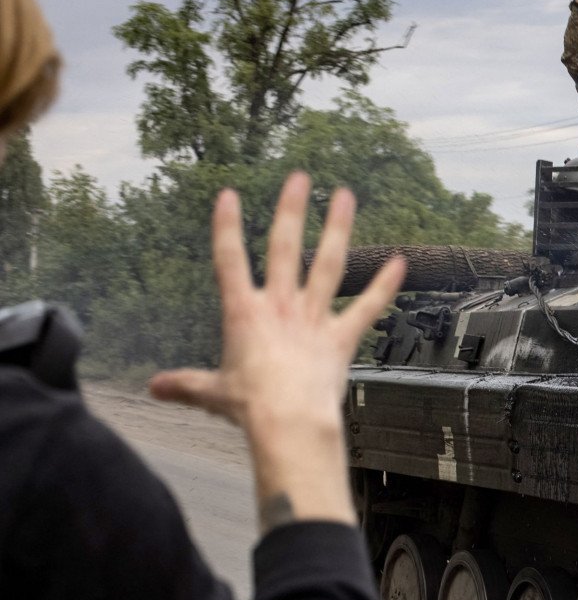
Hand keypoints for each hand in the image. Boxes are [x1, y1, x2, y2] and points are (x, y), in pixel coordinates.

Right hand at [151, 173, 405, 526]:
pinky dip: (385, 286)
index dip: (226, 226)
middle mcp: (280, 306)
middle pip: (284, 247)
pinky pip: (368, 307)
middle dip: (290, 210)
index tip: (227, 195)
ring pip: (328, 263)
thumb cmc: (249, 408)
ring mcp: (313, 317)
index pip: (229, 261)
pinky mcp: (342, 337)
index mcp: (243, 313)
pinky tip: (401, 262)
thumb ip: (186, 385)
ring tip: (345, 195)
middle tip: (299, 177)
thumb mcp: (211, 393)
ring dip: (337, 228)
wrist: (288, 422)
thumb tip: (154, 387)